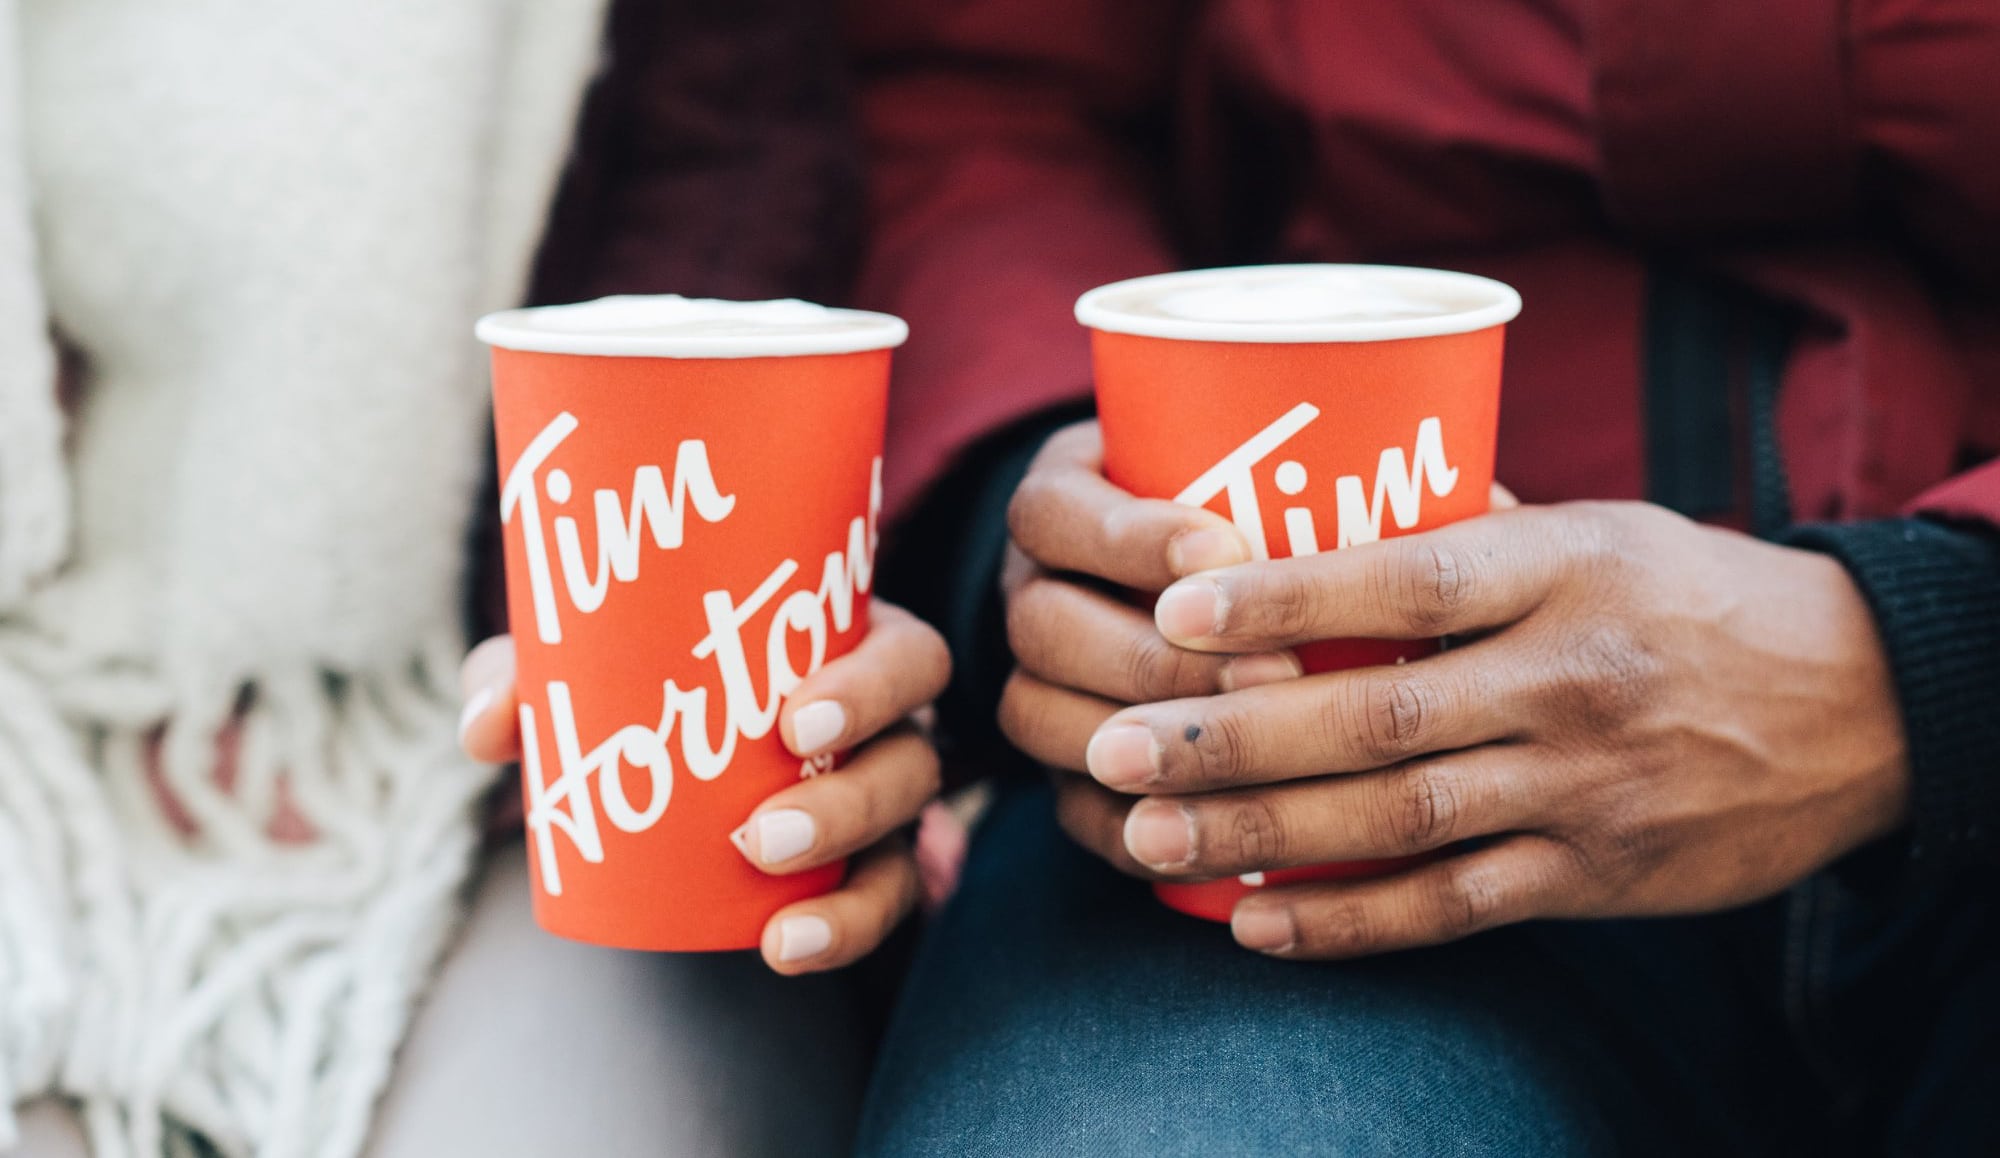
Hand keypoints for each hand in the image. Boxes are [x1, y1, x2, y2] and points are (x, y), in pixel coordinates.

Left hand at [459, 600, 950, 973]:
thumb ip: (526, 672)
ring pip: (904, 838)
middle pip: (914, 759)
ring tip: (777, 921)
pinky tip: (786, 949)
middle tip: (759, 835)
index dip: (870, 690)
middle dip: (849, 803)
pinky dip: (844, 929)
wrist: (658, 731)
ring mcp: (883, 796)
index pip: (906, 659)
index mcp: (852, 643)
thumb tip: (492, 727)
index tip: (793, 725)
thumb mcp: (587, 655)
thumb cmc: (642, 664)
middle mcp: (887, 720)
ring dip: (850, 880)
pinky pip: (884, 899)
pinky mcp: (866, 860)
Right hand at [997, 422, 1302, 876]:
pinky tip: (1201, 829)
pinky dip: (1127, 823)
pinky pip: (1066, 805)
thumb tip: (1483, 498)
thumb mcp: (1278, 479)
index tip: (1230, 542)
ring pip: (1036, 713)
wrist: (1202, 612)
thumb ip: (1346, 481)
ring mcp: (1035, 681)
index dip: (1130, 535)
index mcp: (1067, 500)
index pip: (1055, 510)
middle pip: (1042, 623)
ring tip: (1252, 752)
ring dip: (1140, 737)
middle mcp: (1032, 588)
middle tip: (1275, 674)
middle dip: (1154, 655)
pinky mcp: (1060, 768)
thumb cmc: (1266, 526)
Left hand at [1078, 500, 1910, 958]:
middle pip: (1375, 716)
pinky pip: (1455, 907)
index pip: (1406, 580)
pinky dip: (1350, 922)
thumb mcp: (1602, 529)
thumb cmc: (1697, 595)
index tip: (1171, 604)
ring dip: (1258, 833)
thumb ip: (1470, 529)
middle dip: (1227, 738)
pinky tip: (1255, 924)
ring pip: (1397, 817)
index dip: (1281, 599)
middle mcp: (1571, 677)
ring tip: (1145, 834)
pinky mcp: (1599, 876)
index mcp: (1565, 568)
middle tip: (1111, 749)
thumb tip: (1330, 498)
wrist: (1863, 705)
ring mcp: (1585, 787)